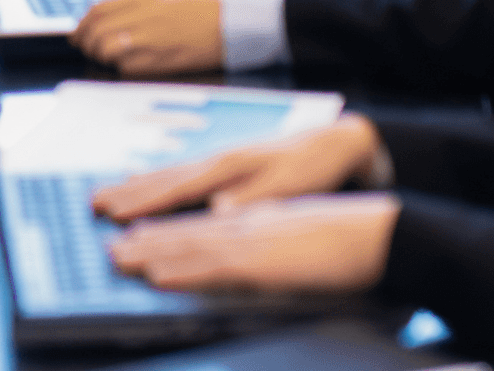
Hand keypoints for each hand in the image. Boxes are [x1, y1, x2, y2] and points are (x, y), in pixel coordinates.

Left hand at [70, 0, 223, 74]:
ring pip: (106, 50)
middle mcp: (142, 17)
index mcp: (144, 0)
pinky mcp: (161, 61)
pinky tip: (134, 66)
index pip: (97, 11)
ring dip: (103, 57)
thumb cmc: (202, 12)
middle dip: (88, 44)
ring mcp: (151, 39)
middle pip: (96, 32)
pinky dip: (124, 69)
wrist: (234, 25)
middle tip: (92, 50)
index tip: (78, 34)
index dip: (82, 25)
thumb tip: (104, 18)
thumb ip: (135, 6)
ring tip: (112, 59)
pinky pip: (128, 68)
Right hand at [94, 116, 384, 220]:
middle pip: (163, 177)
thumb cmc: (318, 165)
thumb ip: (253, 198)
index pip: (177, 188)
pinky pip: (181, 171)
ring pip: (169, 172)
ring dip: (136, 185)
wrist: (341, 140)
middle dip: (127, 192)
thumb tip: (217, 211)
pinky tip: (146, 182)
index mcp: (230, 167)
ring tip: (108, 193)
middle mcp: (217, 160)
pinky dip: (157, 178)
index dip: (144, 203)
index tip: (114, 213)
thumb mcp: (292, 184)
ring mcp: (220, 158)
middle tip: (93, 203)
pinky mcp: (228, 162)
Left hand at [108, 193, 399, 293]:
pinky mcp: (263, 261)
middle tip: (105, 246)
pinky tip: (155, 277)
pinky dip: (180, 271)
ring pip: (188, 246)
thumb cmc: (352, 241)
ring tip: (115, 258)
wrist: (388, 233)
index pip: (199, 223)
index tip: (131, 232)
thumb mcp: (301, 238)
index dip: (163, 228)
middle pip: (184, 230)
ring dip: (148, 252)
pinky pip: (212, 268)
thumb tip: (250, 259)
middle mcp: (246, 223)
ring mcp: (252, 240)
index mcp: (256, 218)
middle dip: (142, 238)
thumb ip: (271, 245)